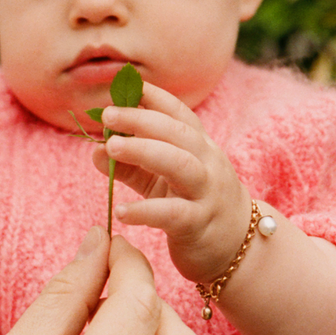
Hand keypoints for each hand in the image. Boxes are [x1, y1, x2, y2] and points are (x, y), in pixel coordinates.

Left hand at [94, 82, 251, 284]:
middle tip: (108, 116)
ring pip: (179, 164)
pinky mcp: (199, 224)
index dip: (154, 97)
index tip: (127, 85)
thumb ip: (132, 166)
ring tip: (111, 148)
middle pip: (177, 133)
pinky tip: (122, 212)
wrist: (239, 249)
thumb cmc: (196, 207)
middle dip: (142, 120)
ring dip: (144, 151)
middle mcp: (207, 163)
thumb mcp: (163, 182)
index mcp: (200, 147)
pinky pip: (173, 213)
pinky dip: (146, 210)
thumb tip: (96, 150)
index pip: (179, 114)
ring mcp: (206, 193)